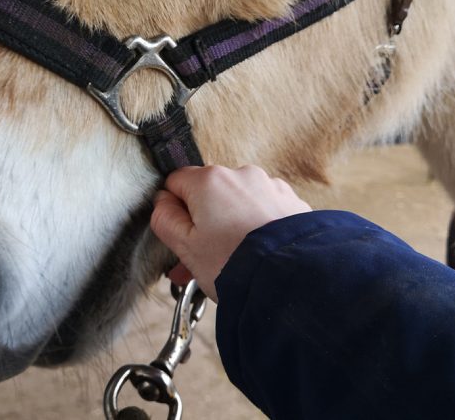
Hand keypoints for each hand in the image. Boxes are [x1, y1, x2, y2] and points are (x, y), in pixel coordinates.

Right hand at [150, 165, 311, 301]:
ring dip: (228, 226)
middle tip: (200, 259)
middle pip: (208, 194)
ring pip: (237, 203)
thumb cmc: (234, 264)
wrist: (290, 280)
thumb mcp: (185, 247)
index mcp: (209, 181)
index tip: (179, 235)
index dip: (172, 210)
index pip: (175, 182)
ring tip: (228, 262)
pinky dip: (255, 227)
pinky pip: (263, 211)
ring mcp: (270, 186)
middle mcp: (241, 175)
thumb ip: (165, 219)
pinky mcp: (292, 202)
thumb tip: (162, 202)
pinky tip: (255, 254)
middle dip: (202, 223)